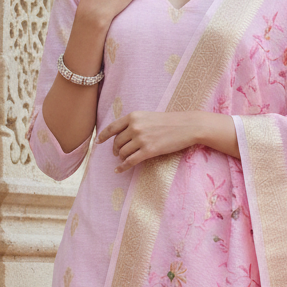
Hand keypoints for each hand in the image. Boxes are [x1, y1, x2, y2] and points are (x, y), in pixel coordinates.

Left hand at [96, 111, 238, 171]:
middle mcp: (135, 127)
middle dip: (116, 149)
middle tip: (117, 153)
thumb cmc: (170, 121)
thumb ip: (135, 123)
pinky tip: (119, 170)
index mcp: (134, 116)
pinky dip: (123, 167)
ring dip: (121, 158)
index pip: (112, 127)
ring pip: (123, 152)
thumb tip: (123, 135)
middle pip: (117, 142)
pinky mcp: (149, 151)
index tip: (99, 142)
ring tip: (123, 160)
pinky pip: (130, 161)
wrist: (187, 126)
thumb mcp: (149, 117)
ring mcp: (142, 139)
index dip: (104, 136)